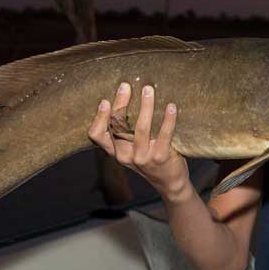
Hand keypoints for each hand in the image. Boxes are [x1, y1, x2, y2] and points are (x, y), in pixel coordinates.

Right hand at [87, 82, 190, 199]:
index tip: (104, 101)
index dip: (98, 118)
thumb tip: (125, 99)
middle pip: (118, 126)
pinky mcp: (160, 157)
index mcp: (116, 152)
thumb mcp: (132, 149)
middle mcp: (125, 155)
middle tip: (126, 86)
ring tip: (148, 90)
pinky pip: (164, 134)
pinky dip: (168, 119)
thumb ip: (126, 132)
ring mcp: (143, 157)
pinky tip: (171, 107)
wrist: (170, 183)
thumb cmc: (150, 159)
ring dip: (145, 106)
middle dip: (121, 103)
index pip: (96, 136)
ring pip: (140, 128)